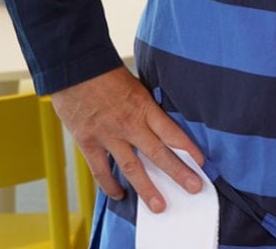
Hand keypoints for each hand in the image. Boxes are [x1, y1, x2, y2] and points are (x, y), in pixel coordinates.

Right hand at [51, 66, 204, 212]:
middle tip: (194, 188)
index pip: (172, 132)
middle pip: (159, 154)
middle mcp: (130, 125)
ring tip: (159, 206)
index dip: (188, 148)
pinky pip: (102, 171)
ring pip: (133, 168)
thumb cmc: (106, 72)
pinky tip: (120, 195)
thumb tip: (157, 120)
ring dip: (147, 189)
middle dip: (178, 173)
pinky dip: (111, 185)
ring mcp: (109, 136)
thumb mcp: (136, 85)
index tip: (201, 162)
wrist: (74, 69)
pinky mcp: (89, 143)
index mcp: (145, 107)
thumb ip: (146, 105)